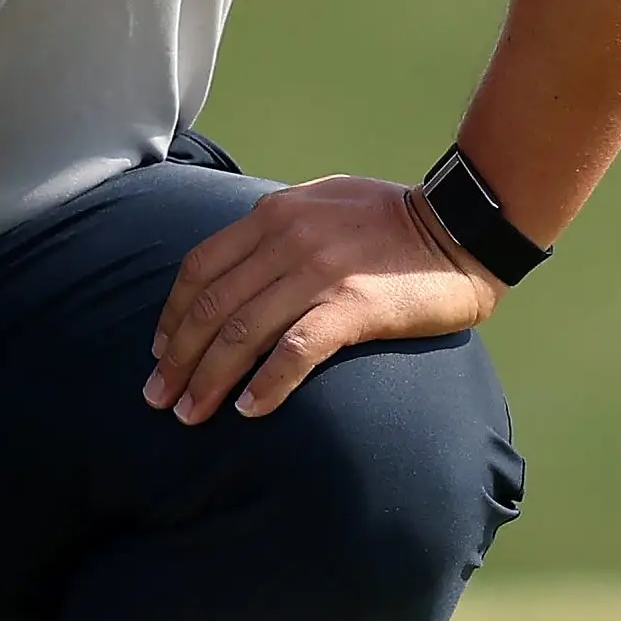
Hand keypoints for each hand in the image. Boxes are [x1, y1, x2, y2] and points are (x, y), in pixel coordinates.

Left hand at [145, 176, 501, 423]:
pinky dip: (266, 384)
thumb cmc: (393, 221)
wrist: (462, 225)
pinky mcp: (354, 306)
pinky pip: (295, 351)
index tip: (159, 352)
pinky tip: (249, 410)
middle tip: (158, 399)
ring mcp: (320, 272)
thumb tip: (240, 265)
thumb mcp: (321, 205)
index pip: (200, 268)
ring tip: (191, 415)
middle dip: (178, 358)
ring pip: (243, 332)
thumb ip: (279, 230)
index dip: (172, 315)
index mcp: (274, 214)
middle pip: (212, 306)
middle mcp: (288, 239)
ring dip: (209, 379)